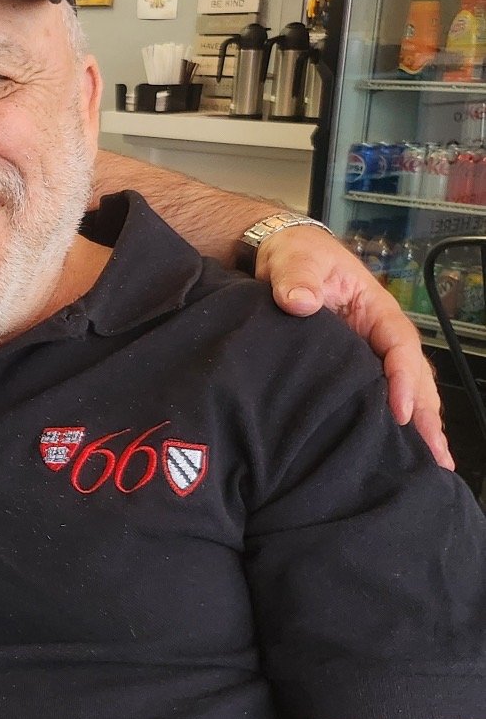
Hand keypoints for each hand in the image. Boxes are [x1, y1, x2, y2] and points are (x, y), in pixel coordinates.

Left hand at [256, 225, 451, 470]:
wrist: (281, 256)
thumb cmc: (295, 256)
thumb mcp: (295, 260)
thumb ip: (297, 279)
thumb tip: (299, 301)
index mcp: (374, 308)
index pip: (398, 345)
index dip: (403, 378)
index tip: (400, 412)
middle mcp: (379, 333)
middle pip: (413, 374)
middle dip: (426, 414)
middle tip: (436, 456)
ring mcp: (369, 350)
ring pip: (404, 388)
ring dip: (419, 423)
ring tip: (432, 462)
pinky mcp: (353, 366)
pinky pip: (381, 393)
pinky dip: (395, 420)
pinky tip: (400, 449)